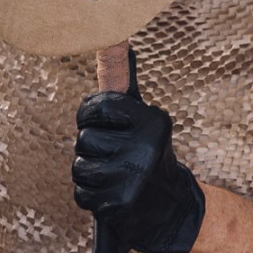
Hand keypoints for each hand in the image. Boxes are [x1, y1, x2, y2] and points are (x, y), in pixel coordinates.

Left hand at [73, 52, 205, 252]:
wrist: (172, 209)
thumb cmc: (150, 157)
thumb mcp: (147, 123)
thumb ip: (126, 92)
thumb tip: (115, 42)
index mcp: (152, 122)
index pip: (99, 105)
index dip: (88, 114)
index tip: (91, 121)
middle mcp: (144, 147)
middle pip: (84, 138)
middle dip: (90, 148)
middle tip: (109, 155)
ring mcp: (131, 177)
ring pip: (80, 166)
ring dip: (87, 173)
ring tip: (109, 175)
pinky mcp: (119, 204)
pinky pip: (81, 193)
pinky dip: (89, 196)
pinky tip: (109, 195)